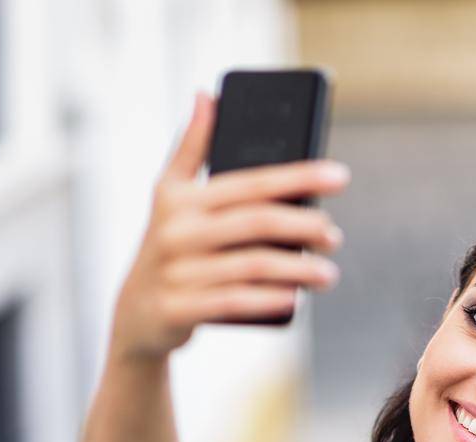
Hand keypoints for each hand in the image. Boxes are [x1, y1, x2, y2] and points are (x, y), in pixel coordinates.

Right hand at [109, 91, 350, 360]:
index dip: (298, 176)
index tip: (340, 175)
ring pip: (251, 265)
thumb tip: (207, 95)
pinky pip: (233, 301)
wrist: (134, 313)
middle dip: (303, 225)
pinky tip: (295, 298)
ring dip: (297, 269)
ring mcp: (178, 271)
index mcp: (181, 198)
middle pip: (255, 222)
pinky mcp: (179, 308)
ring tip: (329, 274)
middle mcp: (177, 231)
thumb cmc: (166, 245)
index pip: (250, 181)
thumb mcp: (169, 194)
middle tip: (334, 235)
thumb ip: (191, 147)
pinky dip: (268, 299)